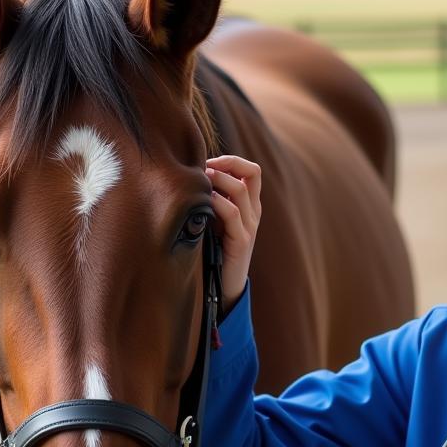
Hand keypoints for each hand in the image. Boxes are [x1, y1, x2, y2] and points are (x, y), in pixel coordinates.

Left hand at [205, 154, 261, 312]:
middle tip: (202, 170)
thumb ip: (213, 199)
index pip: (252, 170)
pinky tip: (202, 203)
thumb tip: (192, 174)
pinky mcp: (242, 241)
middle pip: (252, 171)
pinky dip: (217, 203)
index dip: (231, 160)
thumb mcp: (216, 220)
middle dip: (225, 164)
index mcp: (251, 205)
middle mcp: (254, 212)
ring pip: (240, 189)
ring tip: (199, 183)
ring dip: (217, 180)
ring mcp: (250, 226)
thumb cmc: (216, 250)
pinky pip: (232, 213)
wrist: (226, 286)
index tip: (208, 163)